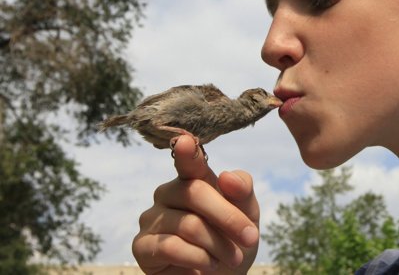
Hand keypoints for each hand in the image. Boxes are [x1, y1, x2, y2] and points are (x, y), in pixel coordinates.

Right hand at [132, 135, 259, 273]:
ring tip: (233, 259)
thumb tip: (227, 177)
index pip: (188, 161)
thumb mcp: (248, 215)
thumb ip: (242, 193)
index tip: (185, 142)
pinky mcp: (141, 246)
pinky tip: (209, 266)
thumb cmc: (232, 241)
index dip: (186, 152)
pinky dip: (198, 259)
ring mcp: (151, 218)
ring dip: (219, 245)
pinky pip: (171, 247)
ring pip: (188, 224)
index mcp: (192, 179)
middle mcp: (168, 193)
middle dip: (229, 218)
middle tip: (250, 238)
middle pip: (196, 193)